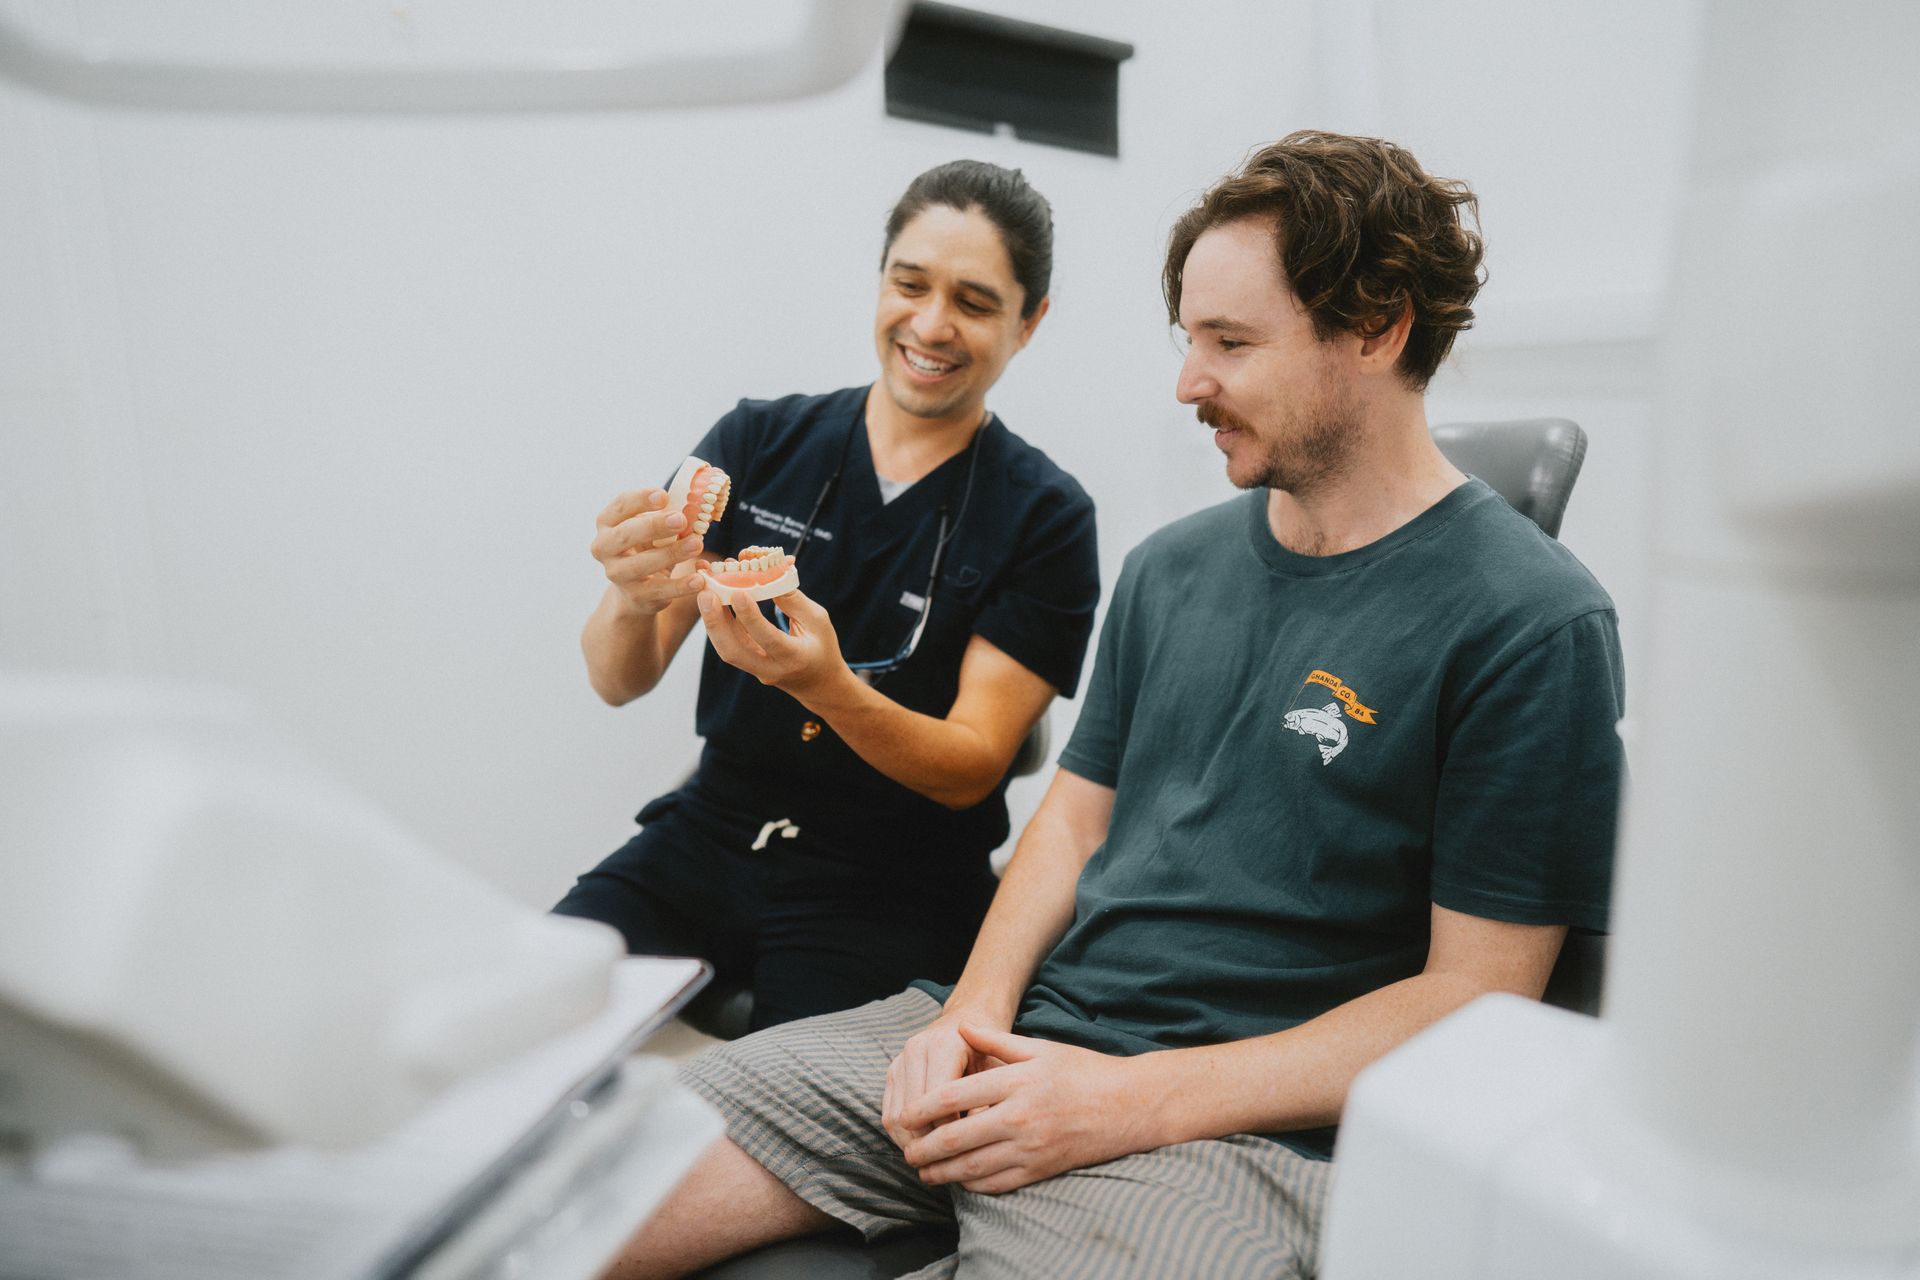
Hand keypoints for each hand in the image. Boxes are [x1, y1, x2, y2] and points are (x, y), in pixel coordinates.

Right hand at [592, 488, 705, 616]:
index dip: (641, 500)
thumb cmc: (647, 547)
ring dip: (671, 554)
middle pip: (625, 535)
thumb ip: (666, 516)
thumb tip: (695, 506)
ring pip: (641, 564)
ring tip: (696, 544)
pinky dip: (680, 586)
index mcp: (607, 523)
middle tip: (681, 519)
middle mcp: (604, 548)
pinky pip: (659, 590)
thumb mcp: (651, 528)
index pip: (620, 506)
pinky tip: (698, 579)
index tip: (664, 496)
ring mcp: (617, 574)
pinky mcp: (635, 596)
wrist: (636, 589)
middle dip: (654, 526)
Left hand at [696, 586, 846, 701]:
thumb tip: (766, 577)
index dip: (751, 617)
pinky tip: (715, 600)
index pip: (768, 639)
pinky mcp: (747, 664)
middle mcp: (771, 668)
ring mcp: (755, 670)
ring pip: (726, 649)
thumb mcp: (818, 620)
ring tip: (704, 591)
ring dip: (712, 620)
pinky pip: (729, 644)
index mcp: (795, 657)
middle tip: (705, 594)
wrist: (818, 683)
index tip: (737, 592)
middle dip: (715, 622)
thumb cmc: (822, 646)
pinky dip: (720, 622)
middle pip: (733, 652)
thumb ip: (793, 600)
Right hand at [881, 1012, 1005, 1151]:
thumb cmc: (989, 1050)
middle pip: (912, 1112)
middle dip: (928, 1144)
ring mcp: (899, 1060)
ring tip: (932, 1163)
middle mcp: (916, 1049)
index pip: (939, 1100)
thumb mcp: (997, 1069)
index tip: (966, 1151)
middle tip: (946, 1166)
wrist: (971, 1018)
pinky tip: (921, 1148)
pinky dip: (902, 1136)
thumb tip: (977, 1134)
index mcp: (944, 1044)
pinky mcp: (891, 1072)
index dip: (950, 1131)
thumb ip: (987, 1098)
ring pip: (895, 1117)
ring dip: (911, 1144)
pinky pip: (888, 1113)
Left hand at [897, 1024, 1161, 1194]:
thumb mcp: (1040, 1046)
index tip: (906, 1115)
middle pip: (956, 1138)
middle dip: (924, 1148)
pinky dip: (973, 1185)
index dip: (922, 1108)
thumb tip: (960, 1024)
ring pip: (973, 1166)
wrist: (1127, 1105)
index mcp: (1015, 1082)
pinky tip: (959, 1181)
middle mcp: (1019, 1117)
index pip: (954, 1097)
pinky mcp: (1041, 1169)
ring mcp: (1030, 1147)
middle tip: (906, 1151)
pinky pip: (997, 1183)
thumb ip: (995, 1039)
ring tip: (924, 1171)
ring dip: (942, 1172)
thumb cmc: (1082, 1070)